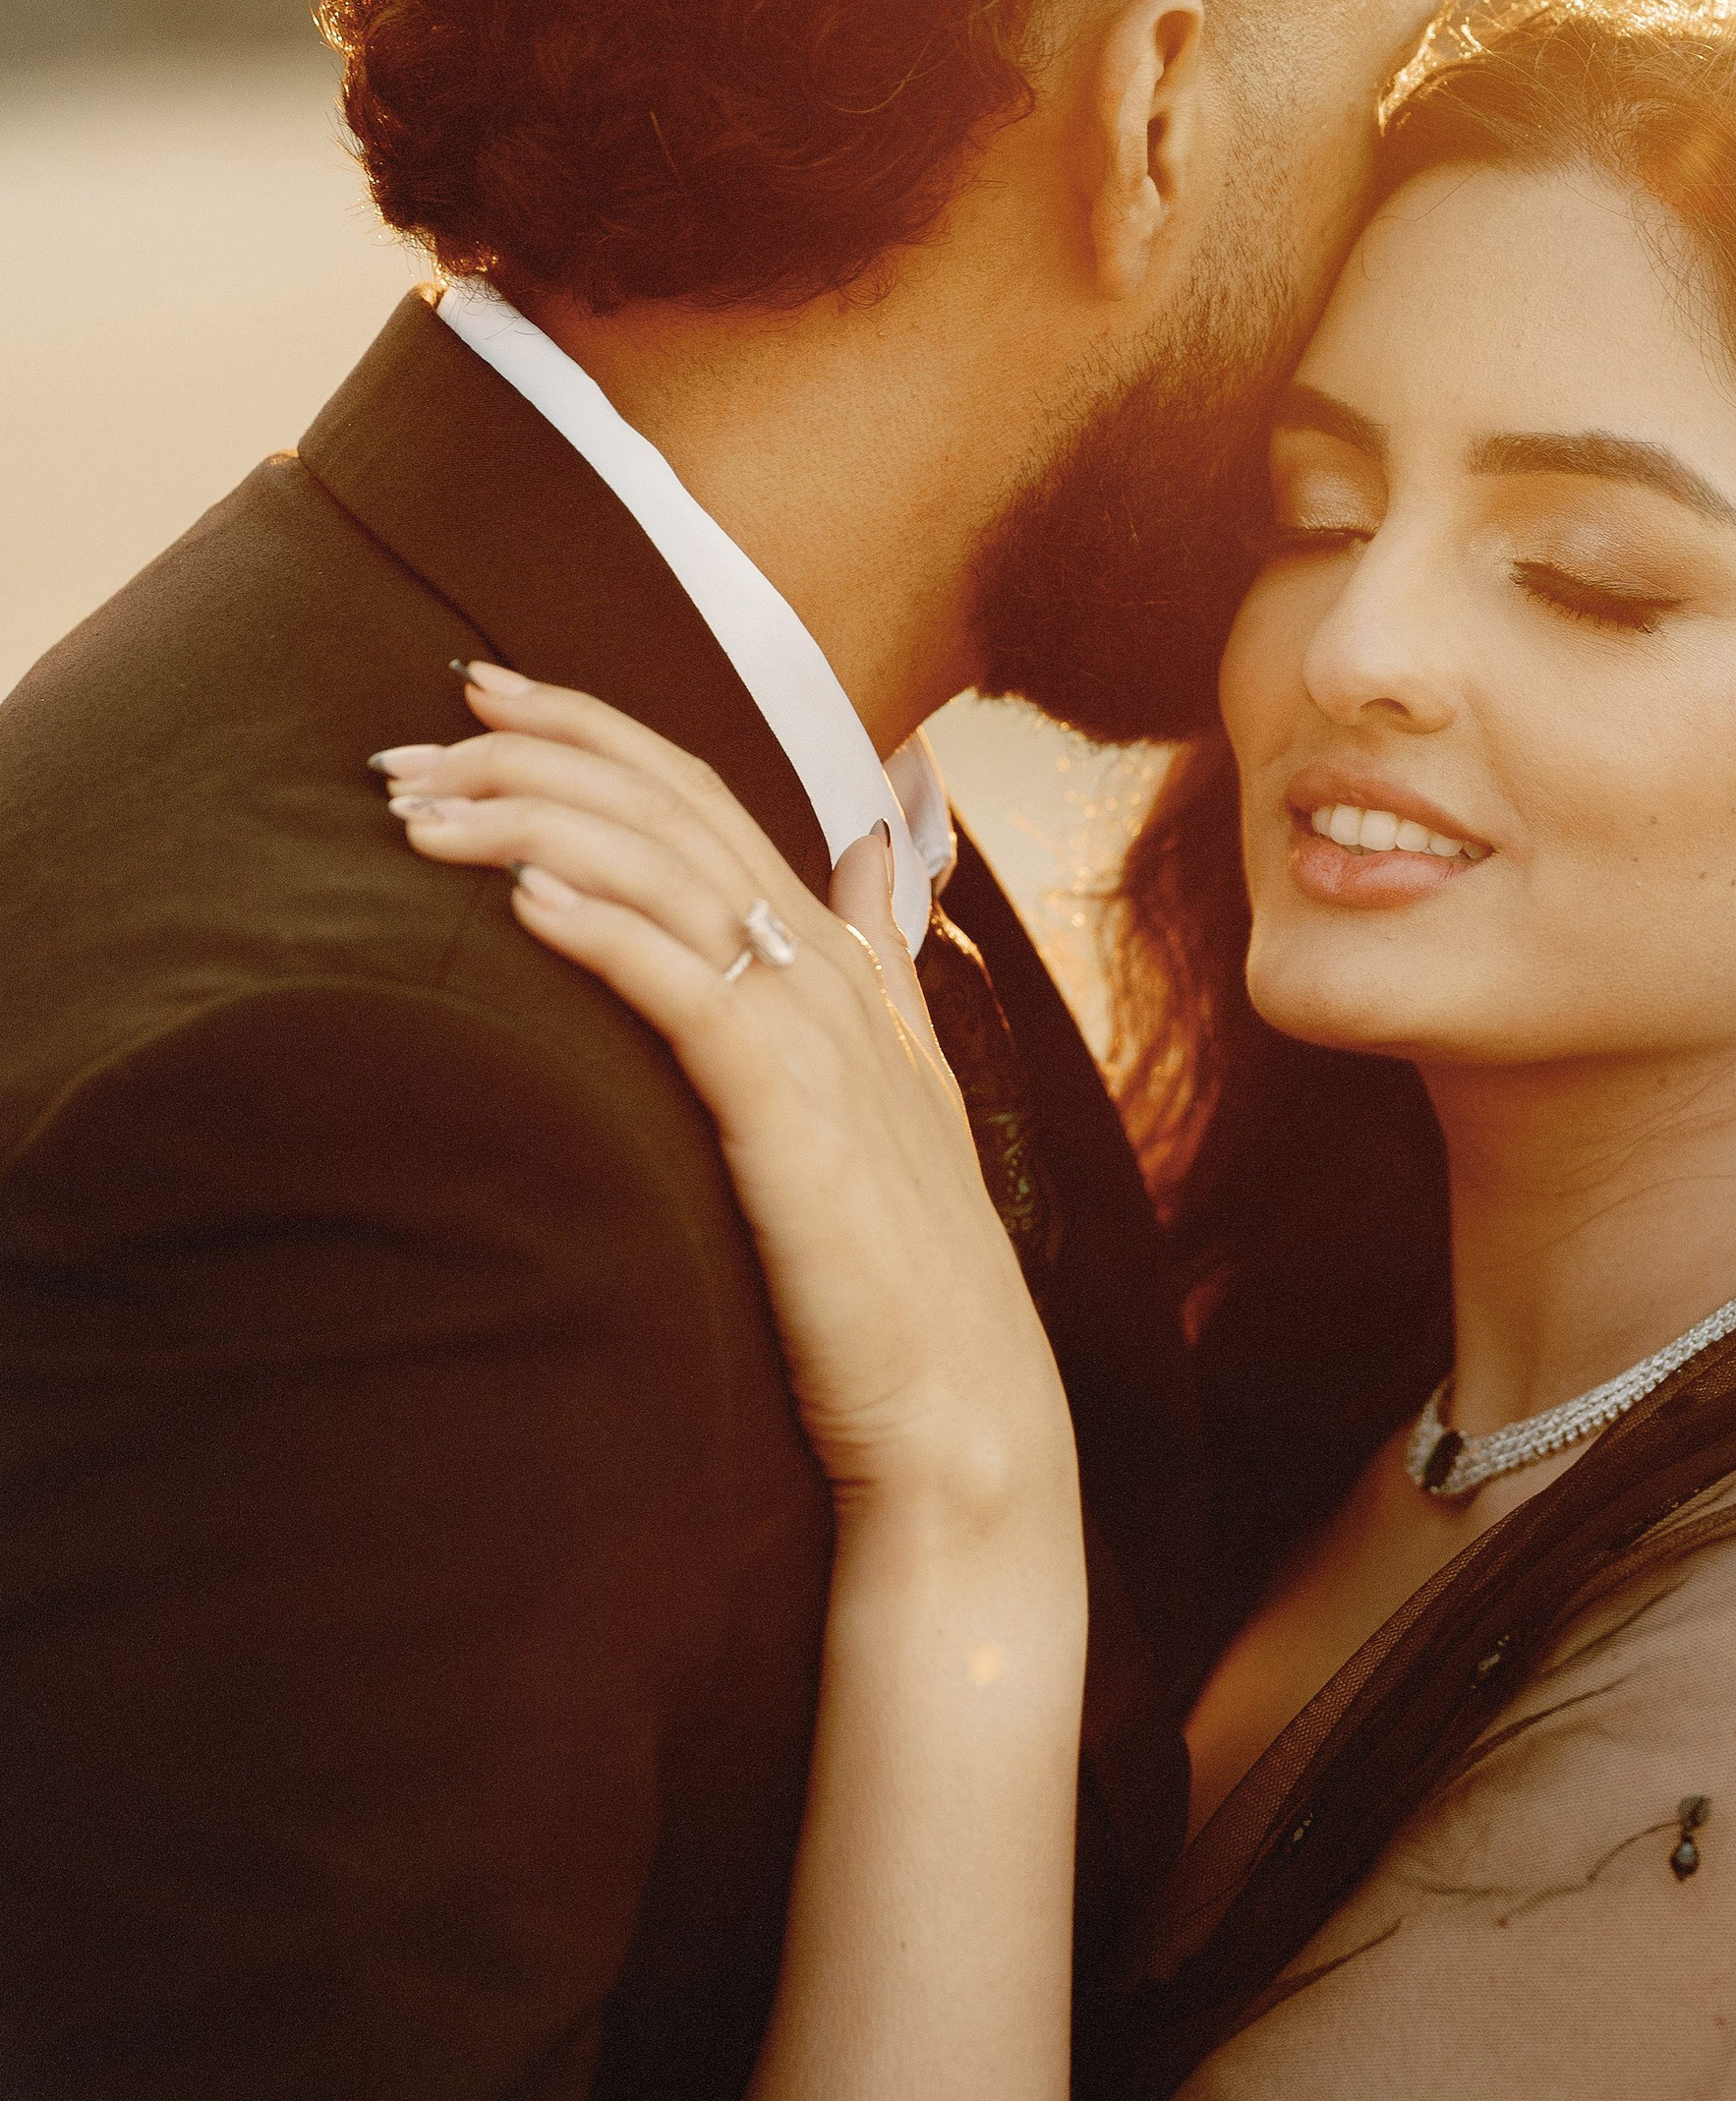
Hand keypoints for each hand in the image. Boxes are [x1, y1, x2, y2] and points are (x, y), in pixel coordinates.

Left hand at [375, 667, 1073, 1514]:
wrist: (962, 1411)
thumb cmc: (903, 1268)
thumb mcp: (896, 1084)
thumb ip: (878, 954)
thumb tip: (878, 845)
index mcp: (837, 959)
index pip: (703, 793)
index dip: (591, 726)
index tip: (478, 689)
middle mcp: (829, 975)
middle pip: (672, 808)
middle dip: (534, 752)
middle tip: (409, 741)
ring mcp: (818, 1040)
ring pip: (668, 878)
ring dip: (536, 826)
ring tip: (423, 812)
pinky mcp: (793, 1119)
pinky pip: (691, 995)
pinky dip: (610, 933)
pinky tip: (528, 903)